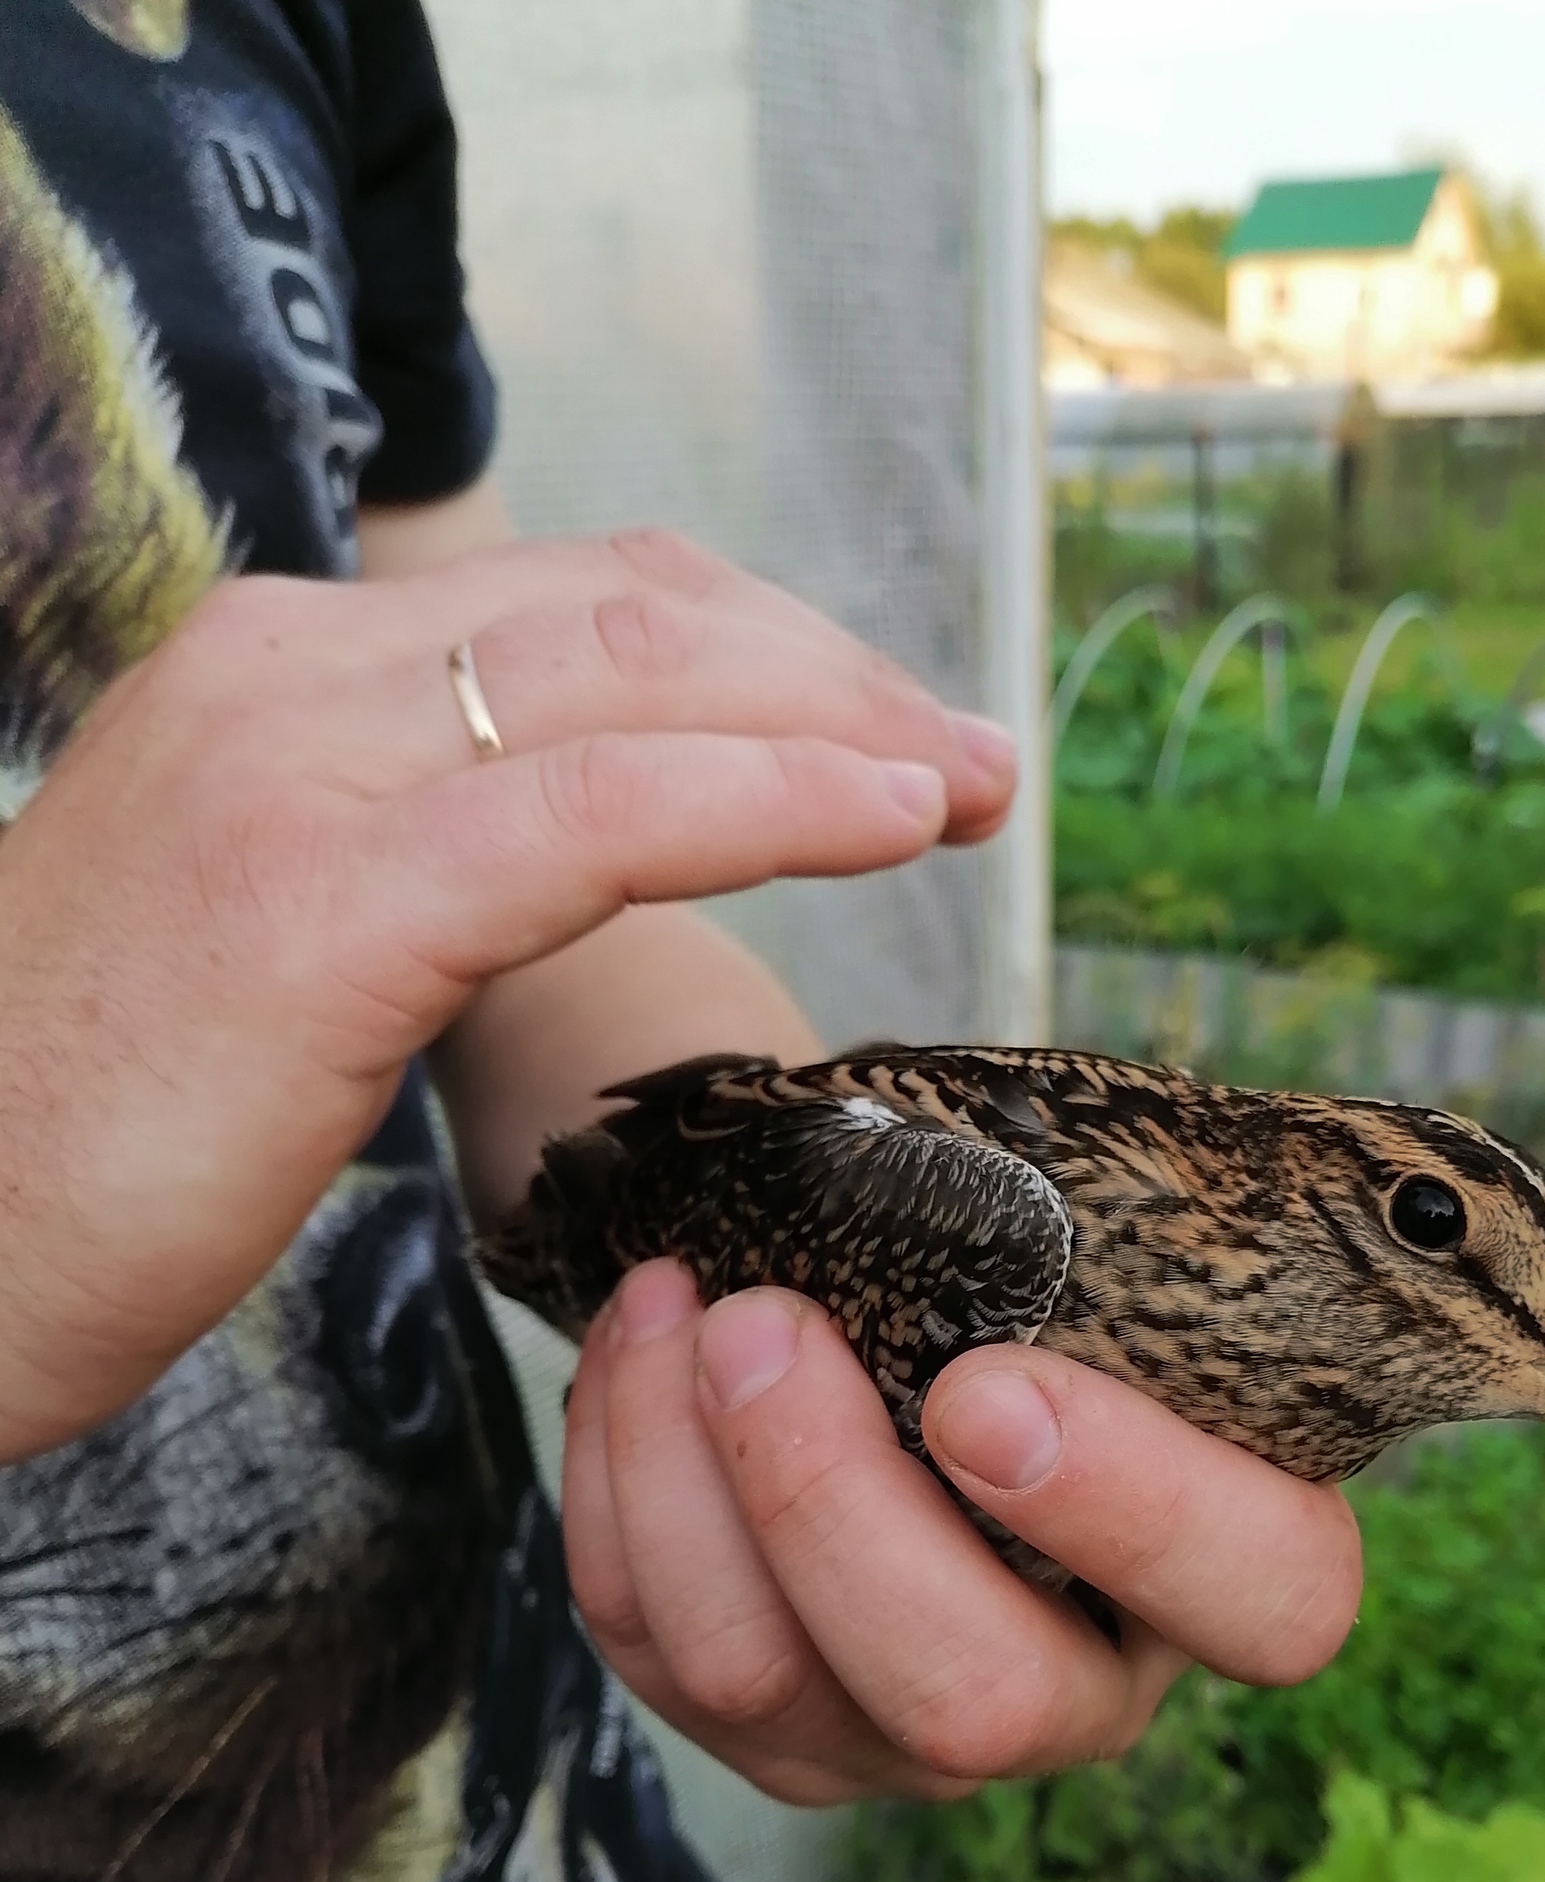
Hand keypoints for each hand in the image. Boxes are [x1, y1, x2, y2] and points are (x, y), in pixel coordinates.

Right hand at [0, 529, 1012, 1461]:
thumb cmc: (88, 1136)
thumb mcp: (259, 944)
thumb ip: (399, 859)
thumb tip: (551, 868)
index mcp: (274, 668)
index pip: (577, 601)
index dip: (765, 650)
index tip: (887, 729)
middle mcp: (287, 671)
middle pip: (637, 609)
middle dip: (835, 670)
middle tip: (974, 754)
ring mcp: (299, 767)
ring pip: (641, 678)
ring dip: (844, 720)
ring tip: (975, 785)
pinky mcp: (327, 898)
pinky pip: (607, 811)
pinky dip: (775, 798)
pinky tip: (892, 821)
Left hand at [561, 1265, 1362, 1803]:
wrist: (894, 1301)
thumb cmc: (1032, 1261)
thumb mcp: (1108, 1239)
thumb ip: (1102, 1234)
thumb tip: (975, 1175)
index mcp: (1230, 1566)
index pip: (1270, 1603)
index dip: (1143, 1513)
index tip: (990, 1381)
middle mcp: (1083, 1691)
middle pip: (975, 1696)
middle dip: (831, 1503)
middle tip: (763, 1321)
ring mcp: (909, 1739)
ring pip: (768, 1680)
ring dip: (687, 1471)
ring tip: (672, 1300)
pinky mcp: (771, 1731)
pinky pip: (653, 1645)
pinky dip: (616, 1483)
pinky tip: (631, 1353)